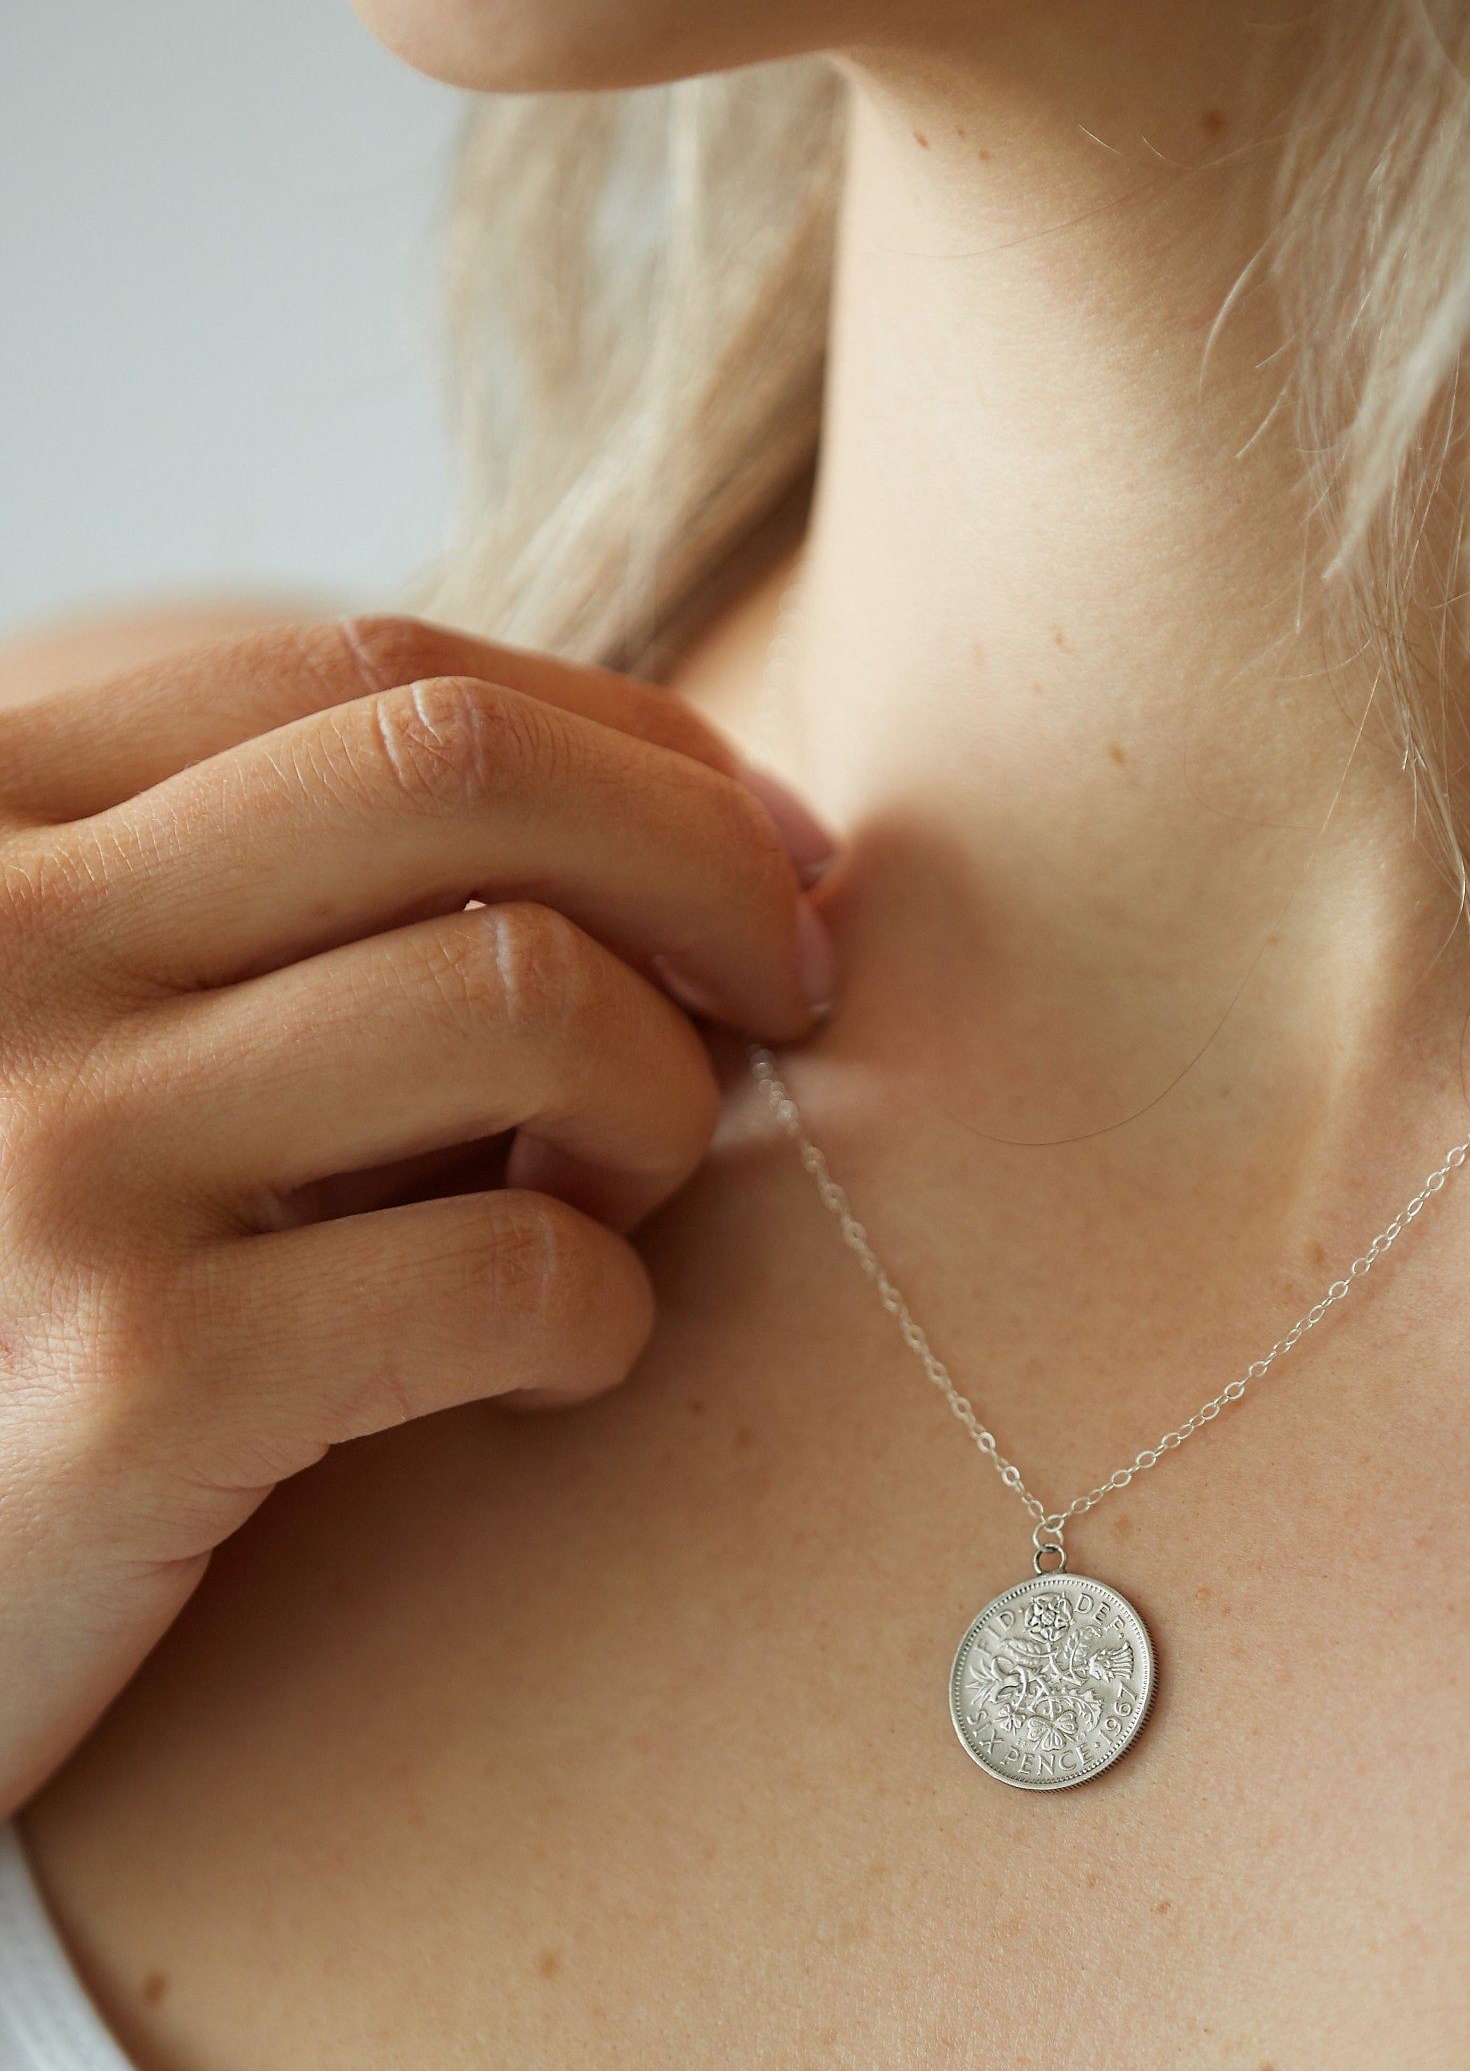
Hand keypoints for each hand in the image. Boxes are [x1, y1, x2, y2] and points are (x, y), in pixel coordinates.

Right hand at [0, 614, 835, 1811]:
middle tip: (792, 991)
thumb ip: (270, 911)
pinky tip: (568, 1359)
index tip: (767, 849)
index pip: (380, 682)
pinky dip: (606, 1311)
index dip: (633, 749)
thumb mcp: (82, 1038)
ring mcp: (44, 1157)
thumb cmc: (15, 1303)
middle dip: (709, 866)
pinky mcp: (125, 1388)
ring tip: (620, 1198)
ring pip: (523, 999)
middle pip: (467, 779)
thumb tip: (675, 820)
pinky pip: (508, 1272)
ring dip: (662, 1099)